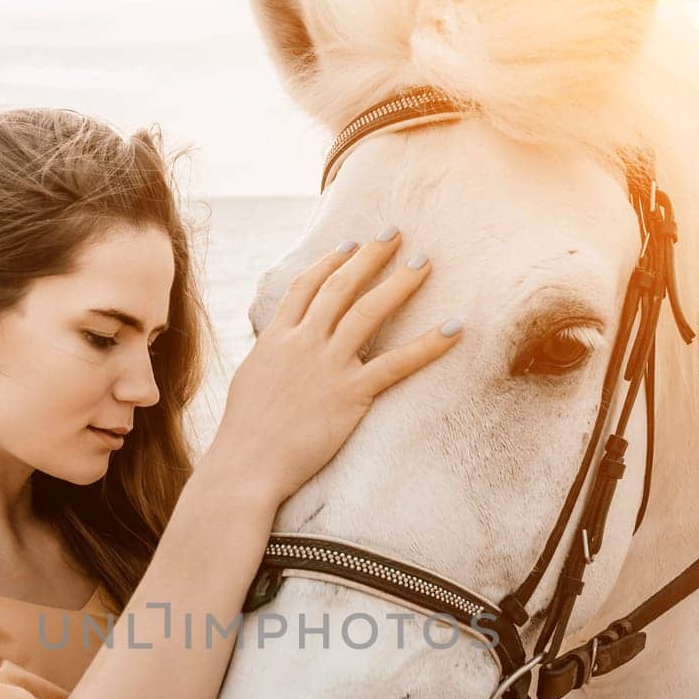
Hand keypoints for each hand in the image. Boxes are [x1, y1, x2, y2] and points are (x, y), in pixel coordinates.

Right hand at [207, 228, 462, 506]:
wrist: (246, 464)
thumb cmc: (243, 434)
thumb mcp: (250, 382)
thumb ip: (269, 358)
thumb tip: (276, 350)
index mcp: (276, 338)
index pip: (305, 288)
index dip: (329, 262)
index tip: (349, 245)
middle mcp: (302, 343)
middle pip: (339, 287)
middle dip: (369, 257)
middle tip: (394, 233)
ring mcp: (327, 366)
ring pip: (367, 312)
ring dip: (398, 283)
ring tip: (423, 263)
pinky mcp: (349, 394)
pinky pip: (396, 364)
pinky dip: (429, 345)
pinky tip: (454, 329)